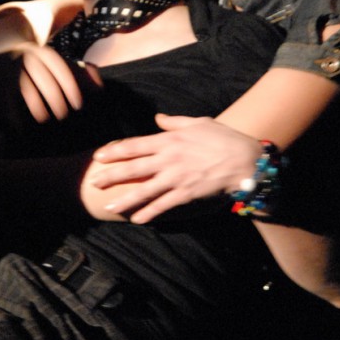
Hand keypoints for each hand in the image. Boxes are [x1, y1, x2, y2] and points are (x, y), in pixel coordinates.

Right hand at [0, 45, 100, 134]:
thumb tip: (101, 89)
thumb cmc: (41, 65)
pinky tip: (21, 127)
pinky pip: (8, 98)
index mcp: (48, 54)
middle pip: (45, 78)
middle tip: (63, 115)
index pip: (62, 68)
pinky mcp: (0, 79)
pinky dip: (14, 113)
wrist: (5, 50)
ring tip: (44, 119)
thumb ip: (82, 75)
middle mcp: (30, 57)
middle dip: (55, 98)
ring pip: (26, 87)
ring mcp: (13, 67)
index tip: (78, 105)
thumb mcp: (60, 64)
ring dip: (36, 105)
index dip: (71, 86)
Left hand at [87, 114, 263, 223]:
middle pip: (133, 168)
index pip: (135, 145)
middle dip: (112, 176)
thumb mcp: (198, 122)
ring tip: (111, 207)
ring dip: (126, 199)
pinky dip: (150, 213)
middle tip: (94, 183)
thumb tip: (157, 119)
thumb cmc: (223, 138)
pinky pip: (164, 205)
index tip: (99, 157)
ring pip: (145, 190)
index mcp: (169, 140)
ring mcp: (177, 177)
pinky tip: (138, 220)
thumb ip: (174, 122)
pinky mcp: (187, 193)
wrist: (245, 160)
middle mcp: (169, 159)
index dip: (114, 152)